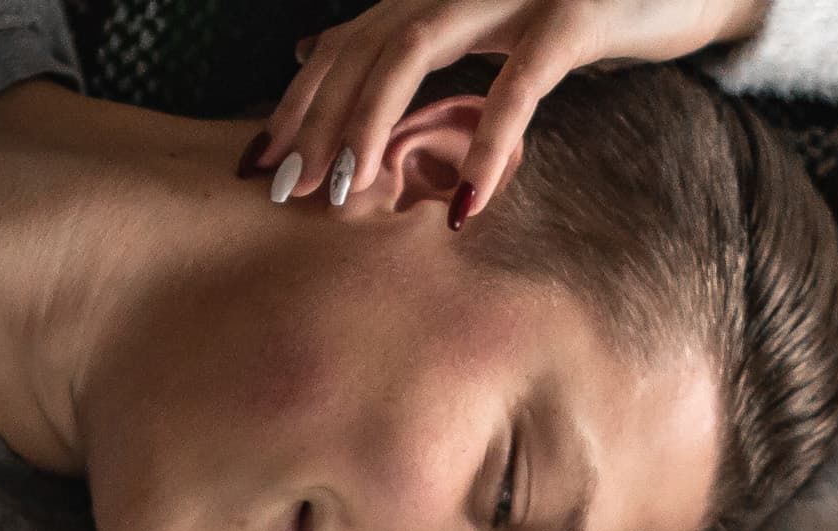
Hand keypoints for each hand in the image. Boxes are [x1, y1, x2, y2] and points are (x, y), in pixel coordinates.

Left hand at [256, 0, 769, 220]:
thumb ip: (398, 31)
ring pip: (415, 48)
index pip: (346, 42)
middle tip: (291, 191)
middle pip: (366, 45)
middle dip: (320, 119)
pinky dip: (488, 145)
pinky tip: (466, 203)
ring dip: (373, 123)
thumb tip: (310, 46)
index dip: (298, 101)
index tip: (260, 165)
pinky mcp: (577, 15)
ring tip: (350, 192)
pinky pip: (520, 84)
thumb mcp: (477, 22)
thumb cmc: (577, 11)